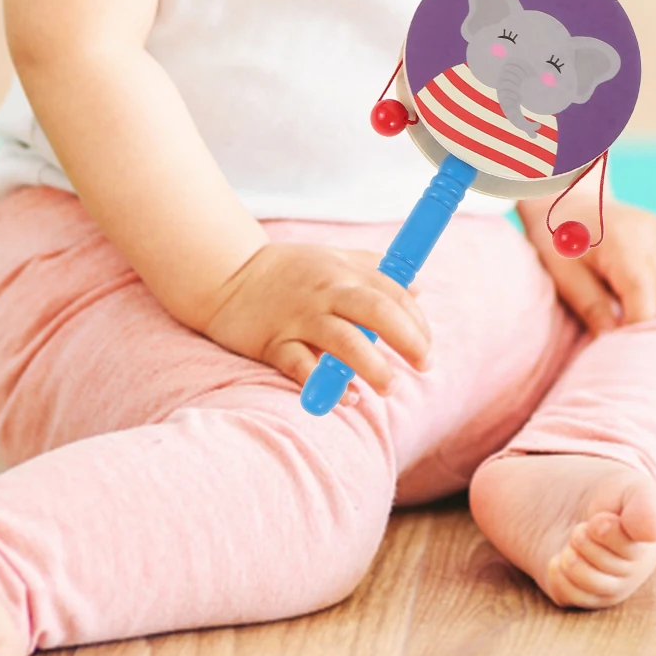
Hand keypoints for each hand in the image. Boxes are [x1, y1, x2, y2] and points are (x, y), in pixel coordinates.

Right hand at [201, 242, 432, 401]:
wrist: (227, 277)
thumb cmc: (289, 270)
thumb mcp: (333, 257)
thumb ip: (375, 269)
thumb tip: (419, 286)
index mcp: (343, 272)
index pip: (392, 292)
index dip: (417, 320)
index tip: (427, 346)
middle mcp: (326, 293)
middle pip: (376, 311)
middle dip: (408, 338)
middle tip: (425, 364)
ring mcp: (299, 319)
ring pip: (344, 341)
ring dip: (372, 366)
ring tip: (389, 386)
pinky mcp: (275, 343)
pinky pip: (304, 367)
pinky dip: (326, 385)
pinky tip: (347, 398)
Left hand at [519, 198, 655, 335]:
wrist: (565, 199)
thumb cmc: (558, 239)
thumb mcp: (564, 276)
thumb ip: (591, 308)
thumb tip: (613, 342)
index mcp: (623, 244)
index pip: (644, 303)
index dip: (631, 328)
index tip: (614, 341)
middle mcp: (649, 234)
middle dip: (635, 309)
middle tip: (604, 302)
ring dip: (644, 295)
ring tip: (611, 281)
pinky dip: (649, 279)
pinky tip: (623, 269)